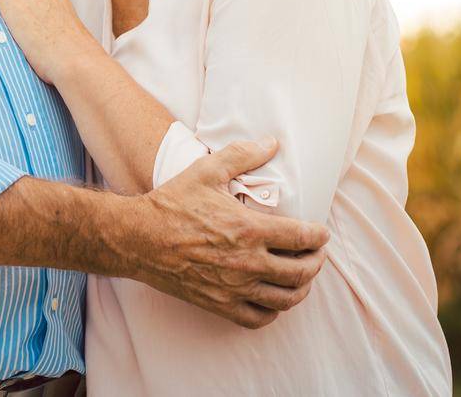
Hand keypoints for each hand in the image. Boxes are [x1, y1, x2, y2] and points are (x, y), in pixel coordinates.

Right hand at [122, 138, 328, 327]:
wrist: (139, 238)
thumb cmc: (173, 202)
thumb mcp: (207, 170)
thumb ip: (243, 155)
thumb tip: (272, 143)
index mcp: (249, 229)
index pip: (302, 237)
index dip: (319, 236)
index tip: (321, 233)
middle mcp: (247, 262)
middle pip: (301, 272)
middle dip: (316, 262)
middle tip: (316, 254)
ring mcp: (235, 288)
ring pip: (285, 299)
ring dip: (301, 289)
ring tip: (301, 277)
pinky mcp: (220, 303)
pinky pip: (259, 318)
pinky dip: (273, 311)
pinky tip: (273, 298)